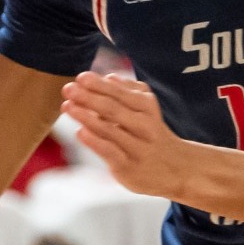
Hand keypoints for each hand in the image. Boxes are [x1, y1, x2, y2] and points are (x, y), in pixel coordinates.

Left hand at [61, 72, 189, 199]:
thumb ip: (127, 93)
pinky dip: (94, 141)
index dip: (99, 84)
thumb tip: (108, 76)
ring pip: (109, 129)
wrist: (176, 168)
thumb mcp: (145, 111)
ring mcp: (136, 147)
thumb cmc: (151, 134)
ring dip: (85, 116)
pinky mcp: (127, 166)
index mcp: (146, 107)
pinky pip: (109, 151)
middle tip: (67, 88)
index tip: (80, 77)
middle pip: (113, 108)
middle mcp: (144, 125)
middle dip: (88, 97)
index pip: (119, 93)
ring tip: (67, 106)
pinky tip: (79, 132)